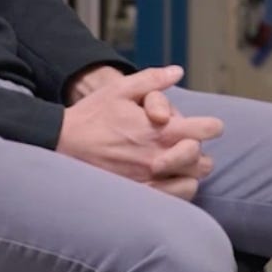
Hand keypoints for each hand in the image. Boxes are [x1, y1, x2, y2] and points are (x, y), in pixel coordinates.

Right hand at [56, 66, 224, 199]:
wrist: (61, 143)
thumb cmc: (92, 115)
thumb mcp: (120, 89)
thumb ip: (153, 80)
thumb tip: (178, 71)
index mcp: (159, 131)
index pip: (205, 131)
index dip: (211, 126)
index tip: (208, 126)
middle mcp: (158, 158)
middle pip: (203, 161)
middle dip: (199, 151)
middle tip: (187, 145)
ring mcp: (148, 181)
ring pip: (191, 183)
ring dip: (189, 173)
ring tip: (177, 164)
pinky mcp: (137, 195)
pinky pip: (173, 200)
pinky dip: (176, 191)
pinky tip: (166, 180)